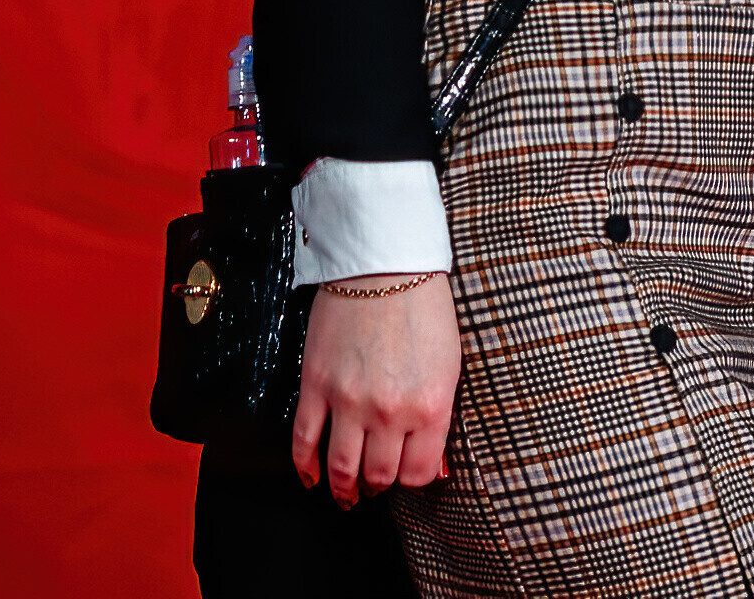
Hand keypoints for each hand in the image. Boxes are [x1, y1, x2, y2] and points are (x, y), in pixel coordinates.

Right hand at [293, 274, 460, 506]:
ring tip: (345, 491)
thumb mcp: (449, 362)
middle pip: (379, 476)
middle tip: (375, 481)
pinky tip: (311, 476)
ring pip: (341, 469)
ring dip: (342, 487)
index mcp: (430, 405)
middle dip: (378, 484)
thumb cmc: (424, 306)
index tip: (406, 471)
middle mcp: (390, 411)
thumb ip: (438, 413)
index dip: (412, 477)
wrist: (384, 262)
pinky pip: (304, 441)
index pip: (420, 473)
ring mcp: (349, 401)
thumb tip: (429, 455)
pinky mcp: (316, 385)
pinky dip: (305, 467)